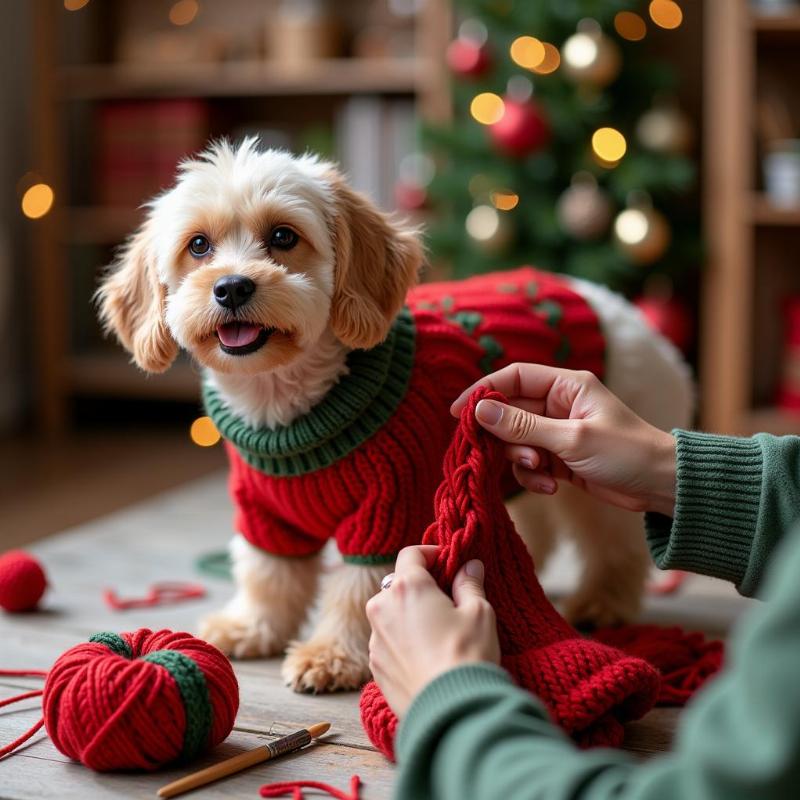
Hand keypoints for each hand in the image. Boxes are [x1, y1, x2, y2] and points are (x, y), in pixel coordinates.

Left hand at [366, 546, 500, 717]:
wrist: (451, 711)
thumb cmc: (467, 655)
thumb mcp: (479, 613)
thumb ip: (470, 584)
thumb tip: (470, 566)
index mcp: (407, 587)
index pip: (411, 554)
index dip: (429, 554)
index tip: (445, 561)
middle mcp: (382, 607)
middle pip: (398, 584)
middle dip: (419, 587)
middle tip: (446, 599)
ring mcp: (375, 638)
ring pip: (390, 614)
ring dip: (408, 615)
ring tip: (437, 633)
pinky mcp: (374, 665)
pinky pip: (387, 641)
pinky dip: (402, 641)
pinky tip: (426, 656)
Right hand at [451, 363, 676, 515]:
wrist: (661, 486)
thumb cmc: (627, 452)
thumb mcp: (572, 438)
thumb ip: (524, 426)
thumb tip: (480, 411)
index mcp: (566, 385)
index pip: (513, 378)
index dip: (483, 392)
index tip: (458, 413)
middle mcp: (558, 404)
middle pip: (510, 413)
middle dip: (507, 438)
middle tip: (512, 456)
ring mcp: (557, 432)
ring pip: (517, 442)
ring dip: (522, 460)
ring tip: (543, 471)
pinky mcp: (560, 458)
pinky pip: (530, 463)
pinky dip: (534, 476)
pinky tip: (552, 487)